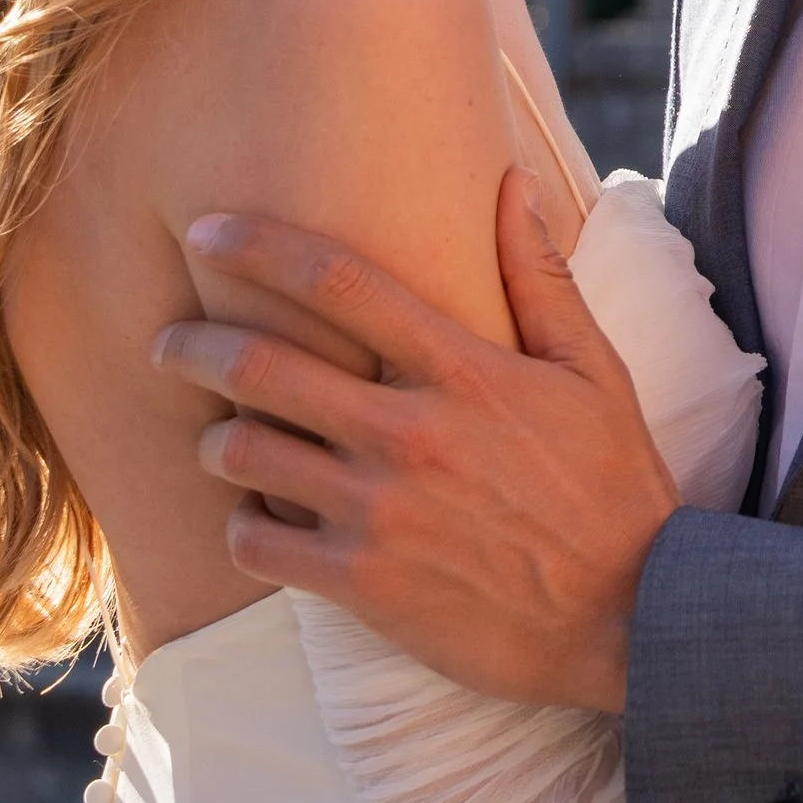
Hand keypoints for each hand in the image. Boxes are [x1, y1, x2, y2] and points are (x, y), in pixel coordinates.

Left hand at [152, 171, 679, 710]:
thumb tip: (509, 182)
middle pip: (261, 366)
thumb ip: (540, 276)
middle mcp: (409, 432)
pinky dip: (244, 527)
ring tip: (219, 439)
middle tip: (169, 341)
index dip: (257, 245)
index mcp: (463, 369)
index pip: (338, 281)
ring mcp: (380, 511)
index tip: (205, 229)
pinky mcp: (364, 584)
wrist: (632, 619)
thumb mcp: (595, 371)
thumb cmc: (615, 487)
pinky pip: (258, 545)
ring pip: (245, 454)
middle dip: (193, 344)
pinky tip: (257, 521)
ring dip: (217, 440)